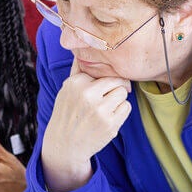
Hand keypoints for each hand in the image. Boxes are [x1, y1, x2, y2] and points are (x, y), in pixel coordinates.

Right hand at [40, 59, 131, 191]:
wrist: (65, 144)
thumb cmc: (68, 113)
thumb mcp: (67, 90)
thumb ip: (77, 70)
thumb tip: (82, 47)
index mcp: (76, 83)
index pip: (102, 71)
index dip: (105, 80)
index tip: (100, 89)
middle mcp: (87, 94)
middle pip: (116, 80)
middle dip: (117, 87)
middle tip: (111, 96)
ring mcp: (99, 110)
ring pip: (122, 93)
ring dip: (118, 100)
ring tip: (106, 109)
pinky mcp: (110, 124)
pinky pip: (126, 108)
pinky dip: (121, 112)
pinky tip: (108, 118)